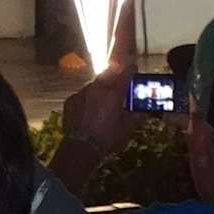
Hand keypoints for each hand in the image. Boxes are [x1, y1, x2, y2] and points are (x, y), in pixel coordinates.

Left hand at [50, 64, 140, 193]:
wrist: (82, 145)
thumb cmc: (108, 137)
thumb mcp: (127, 128)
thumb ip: (135, 116)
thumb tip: (142, 112)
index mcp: (113, 93)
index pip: (124, 74)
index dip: (130, 70)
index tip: (133, 68)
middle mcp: (96, 88)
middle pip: (107, 75)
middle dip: (114, 76)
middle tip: (119, 84)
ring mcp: (81, 93)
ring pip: (93, 85)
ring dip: (100, 89)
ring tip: (104, 101)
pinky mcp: (71, 100)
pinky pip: (82, 95)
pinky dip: (88, 99)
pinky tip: (90, 111)